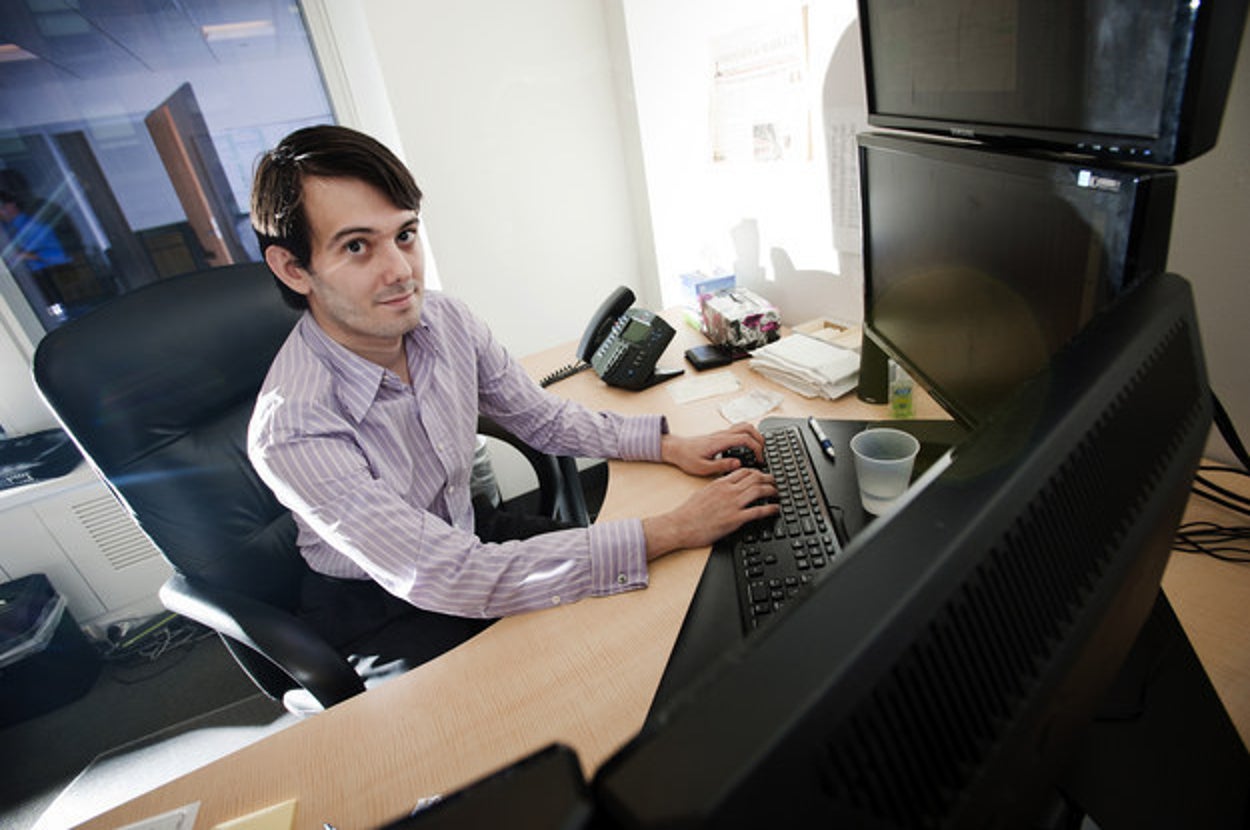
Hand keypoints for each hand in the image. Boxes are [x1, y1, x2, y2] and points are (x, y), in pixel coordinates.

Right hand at [641, 468, 778, 558]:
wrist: (680, 525)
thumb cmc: (688, 512)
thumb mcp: (703, 492)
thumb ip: (717, 488)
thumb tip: (725, 487)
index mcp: (720, 483)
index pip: (744, 471)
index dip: (757, 472)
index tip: (762, 475)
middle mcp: (728, 491)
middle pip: (755, 478)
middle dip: (768, 479)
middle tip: (775, 482)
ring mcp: (733, 504)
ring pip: (759, 490)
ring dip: (772, 490)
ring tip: (777, 493)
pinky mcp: (735, 519)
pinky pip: (758, 511)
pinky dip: (770, 508)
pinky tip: (775, 509)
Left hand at [660, 422, 766, 476]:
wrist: (676, 449)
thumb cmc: (687, 458)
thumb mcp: (703, 467)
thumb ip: (721, 466)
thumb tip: (738, 464)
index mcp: (720, 442)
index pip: (745, 439)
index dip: (757, 448)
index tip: (759, 460)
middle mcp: (722, 435)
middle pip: (748, 428)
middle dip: (760, 439)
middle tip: (763, 453)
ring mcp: (722, 433)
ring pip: (744, 426)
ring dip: (755, 435)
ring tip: (759, 449)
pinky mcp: (721, 435)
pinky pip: (738, 430)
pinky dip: (748, 435)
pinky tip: (748, 447)